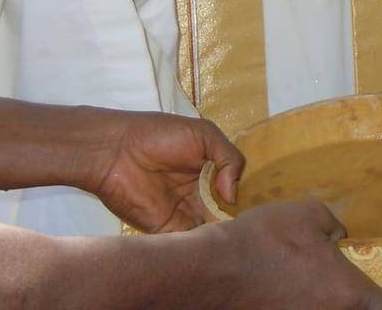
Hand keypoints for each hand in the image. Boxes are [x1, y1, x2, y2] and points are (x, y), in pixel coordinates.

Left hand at [81, 109, 244, 232]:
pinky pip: (187, 242)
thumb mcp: (204, 134)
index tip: (264, 209)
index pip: (237, 189)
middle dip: (238, 222)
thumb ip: (229, 159)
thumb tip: (232, 196)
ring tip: (239, 242)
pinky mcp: (166, 230)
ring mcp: (184, 213)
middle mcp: (201, 195)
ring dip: (221, 237)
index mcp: (211, 172)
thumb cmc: (161, 135)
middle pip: (226, 214)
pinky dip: (200, 247)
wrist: (116, 151)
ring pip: (210, 232)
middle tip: (254, 232)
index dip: (250, 198)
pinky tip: (214, 246)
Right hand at [206, 200, 381, 308]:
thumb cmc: (264, 240)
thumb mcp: (309, 214)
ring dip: (339, 304)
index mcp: (350, 293)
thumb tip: (338, 237)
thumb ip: (334, 226)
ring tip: (326, 283)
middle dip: (371, 304)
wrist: (213, 271)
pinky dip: (313, 305)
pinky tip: (301, 289)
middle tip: (372, 294)